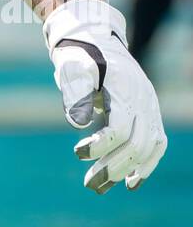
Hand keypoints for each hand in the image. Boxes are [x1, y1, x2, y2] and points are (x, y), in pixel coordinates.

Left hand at [44, 0, 166, 192]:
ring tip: (101, 187)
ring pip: (147, 148)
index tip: (77, 153)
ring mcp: (150, 107)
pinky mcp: (149, 113)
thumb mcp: (70, 66)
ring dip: (125, 171)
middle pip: (136, 144)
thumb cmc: (79, 54)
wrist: (95, 39)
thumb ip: (74, 91)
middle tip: (89, 183)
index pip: (120, 129)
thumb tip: (78, 123)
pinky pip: (157, 143)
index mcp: (124, 88)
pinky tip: (132, 182)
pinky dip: (147, 164)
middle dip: (113, 168)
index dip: (100, 146)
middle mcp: (143, 99)